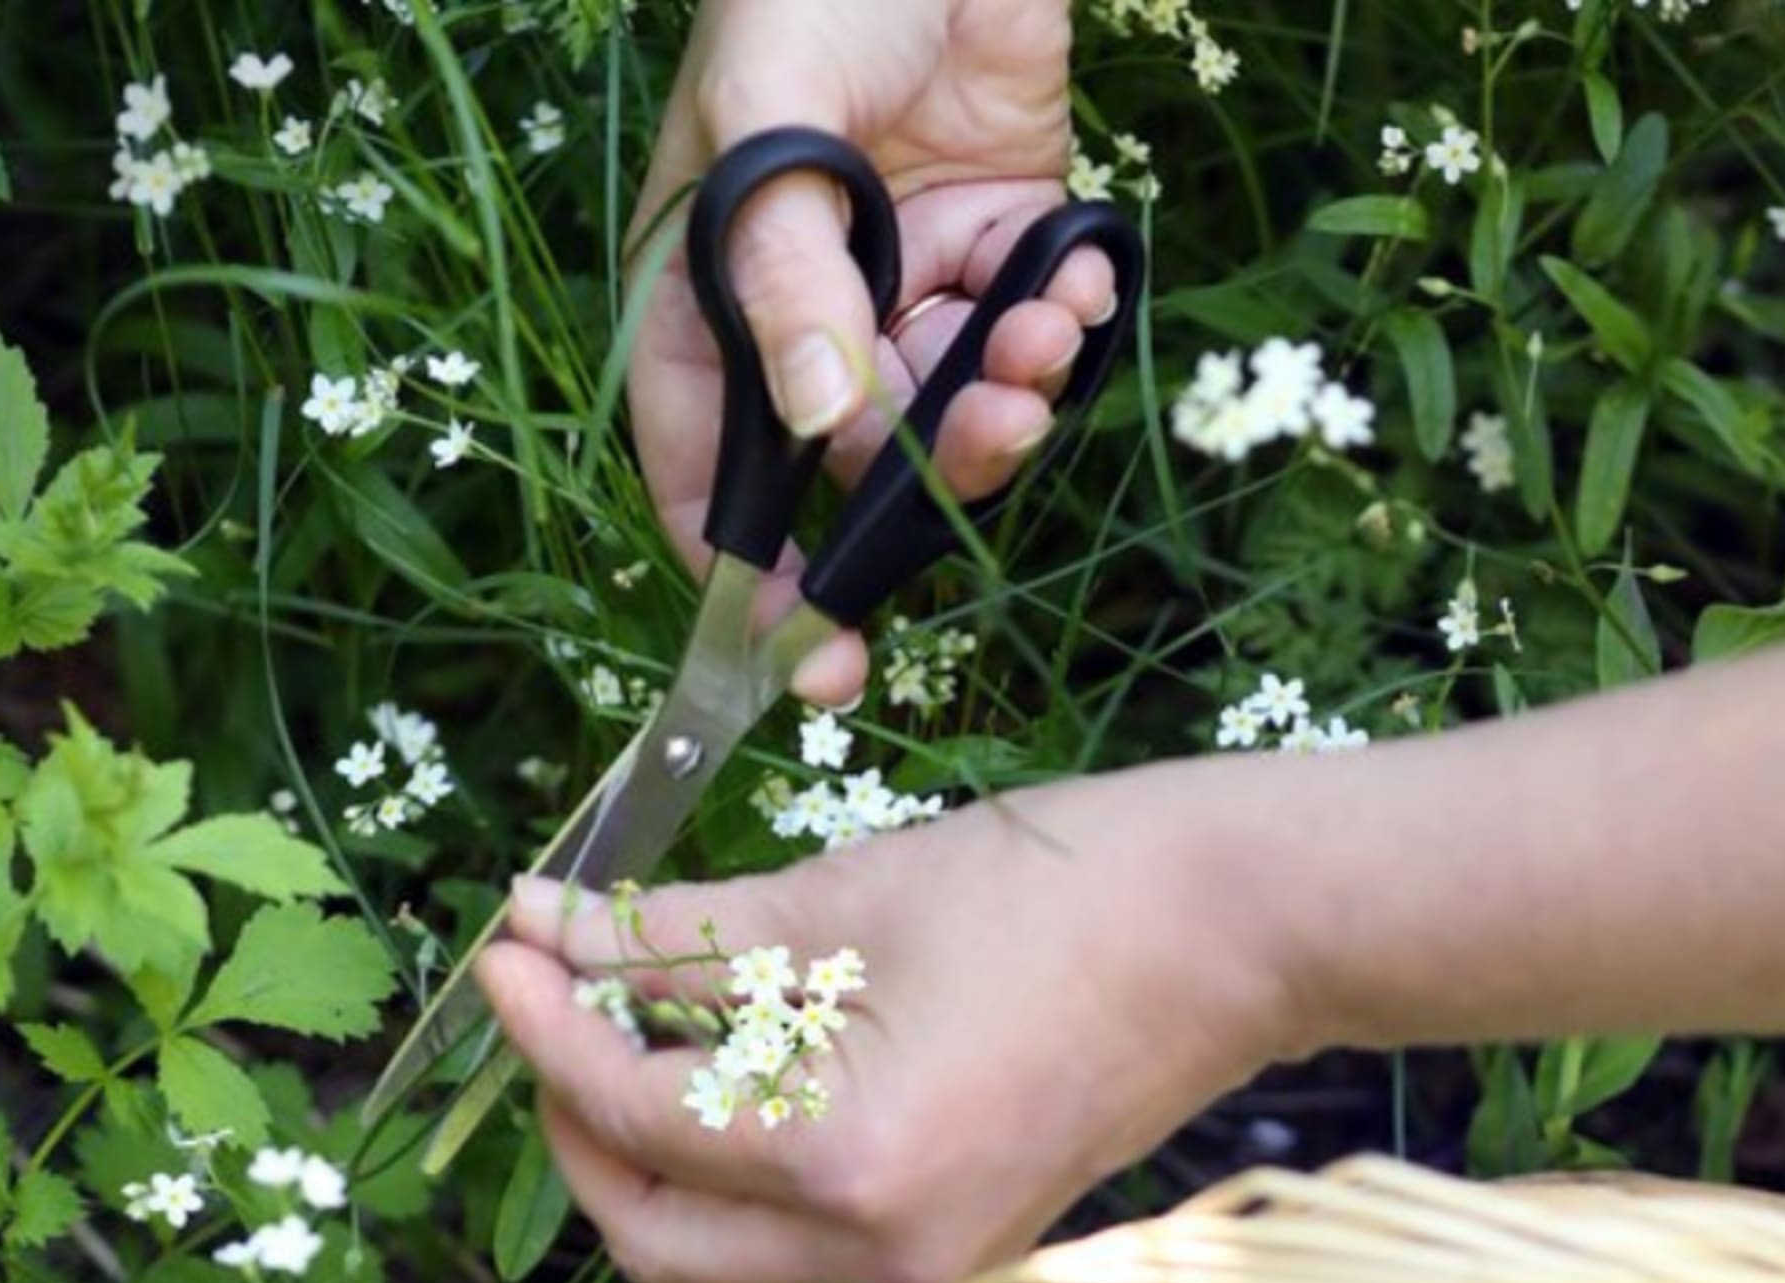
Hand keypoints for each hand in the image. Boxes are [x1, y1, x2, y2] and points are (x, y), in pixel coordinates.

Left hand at [473, 765, 1287, 1282]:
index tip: (503, 944)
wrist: (1249, 926)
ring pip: (729, 1240)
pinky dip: (746, 1149)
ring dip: (660, 1140)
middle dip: (579, 1124)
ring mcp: (934, 1261)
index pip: (636, 1119)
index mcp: (851, 1165)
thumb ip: (681, 932)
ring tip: (639, 1013)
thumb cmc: (1064, 886)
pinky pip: (807, 1222)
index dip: (545, 1027)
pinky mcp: (964, 1236)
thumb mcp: (849, 895)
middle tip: (552, 1005)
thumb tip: (548, 929)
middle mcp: (885, 1253)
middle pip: (660, 1236)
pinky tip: (738, 1047)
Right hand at [626, 0, 1113, 706]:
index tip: (819, 656)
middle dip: (929, 477)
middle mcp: (805, 331)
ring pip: (952, 422)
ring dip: (1009, 400)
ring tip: (1042, 330)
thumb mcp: (770, 123)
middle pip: (853, 475)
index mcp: (708, 311)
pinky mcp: (996, 266)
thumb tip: (819, 423)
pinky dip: (1063, 325)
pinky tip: (1076, 270)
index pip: (714, 483)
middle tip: (995, 437)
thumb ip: (786, 277)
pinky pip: (1028, 344)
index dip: (757, 582)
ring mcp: (904, 303)